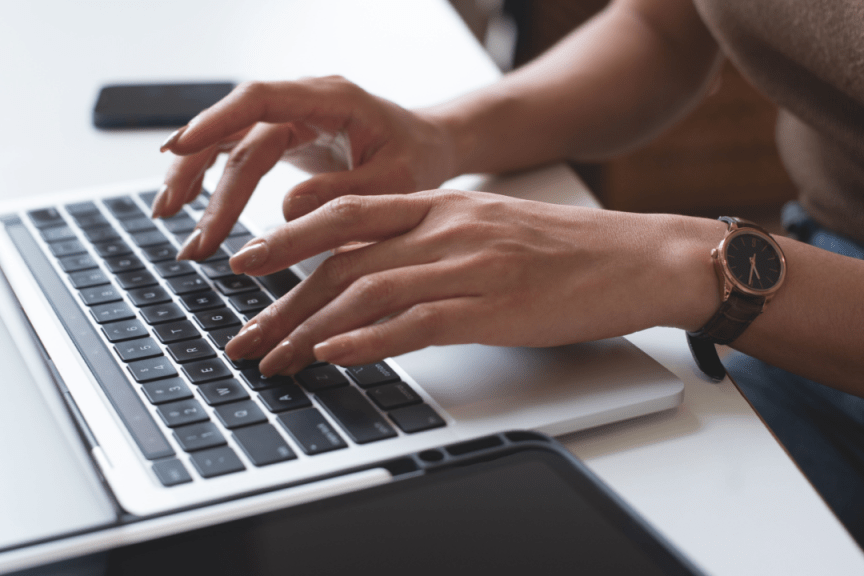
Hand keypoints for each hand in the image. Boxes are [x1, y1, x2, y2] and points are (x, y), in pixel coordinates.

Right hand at [153, 76, 457, 260]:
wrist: (429, 147)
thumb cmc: (418, 160)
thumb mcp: (397, 183)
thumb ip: (346, 193)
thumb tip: (288, 210)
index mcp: (331, 98)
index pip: (260, 99)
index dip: (216, 122)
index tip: (179, 150)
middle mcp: (302, 102)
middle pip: (236, 132)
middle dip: (205, 181)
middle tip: (188, 235)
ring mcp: (290, 118)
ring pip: (228, 142)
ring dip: (195, 178)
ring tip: (167, 217)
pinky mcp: (283, 137)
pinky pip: (236, 153)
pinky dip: (209, 178)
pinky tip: (183, 201)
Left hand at [223, 191, 723, 375]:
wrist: (639, 257)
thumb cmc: (566, 249)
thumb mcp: (487, 228)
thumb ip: (429, 240)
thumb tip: (374, 271)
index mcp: (440, 205)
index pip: (345, 216)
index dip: (288, 240)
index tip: (248, 266)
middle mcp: (445, 228)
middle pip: (343, 262)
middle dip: (283, 302)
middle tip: (245, 335)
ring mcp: (469, 266)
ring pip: (368, 294)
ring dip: (311, 331)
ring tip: (276, 360)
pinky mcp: (495, 307)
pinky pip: (417, 322)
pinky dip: (368, 340)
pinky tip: (333, 354)